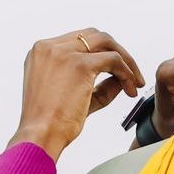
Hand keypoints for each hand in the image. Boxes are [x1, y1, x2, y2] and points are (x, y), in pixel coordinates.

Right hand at [12, 28, 143, 159]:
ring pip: (106, 43)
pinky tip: (130, 89)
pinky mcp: (79, 64)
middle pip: (94, 36)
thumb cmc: (50, 124)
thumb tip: (121, 78)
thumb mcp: (72, 97)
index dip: (100, 53)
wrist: (39, 137)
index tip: (115, 71)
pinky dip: (126, 72)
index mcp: (41, 52)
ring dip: (125, 60)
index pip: (79, 41)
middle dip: (116, 52)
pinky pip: (113, 59)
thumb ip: (97, 85)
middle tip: (132, 74)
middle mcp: (49, 47)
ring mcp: (63, 53)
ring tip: (135, 82)